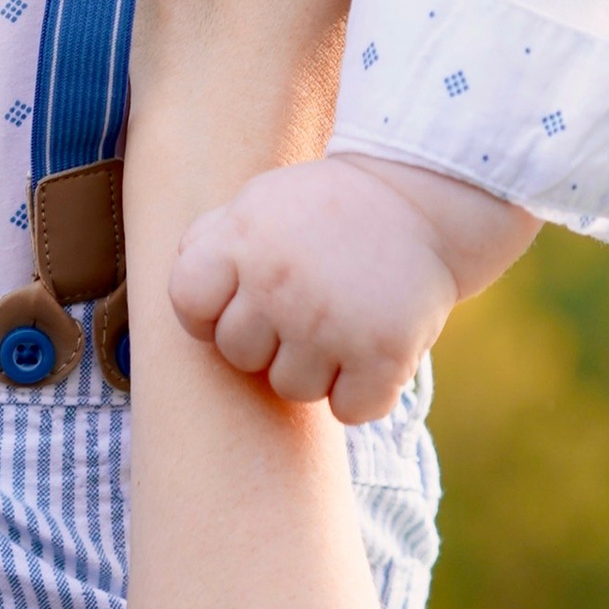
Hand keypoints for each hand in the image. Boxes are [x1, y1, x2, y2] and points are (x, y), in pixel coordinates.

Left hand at [171, 150, 535, 424]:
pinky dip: (362, 393)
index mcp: (241, 242)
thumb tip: (186, 302)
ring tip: (343, 322)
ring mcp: (331, 323)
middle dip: (268, 339)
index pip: (189, 307)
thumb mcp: (258, 204)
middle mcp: (279, 285)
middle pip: (240, 355)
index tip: (242, 300)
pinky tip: (371, 353)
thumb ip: (209, 244)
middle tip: (306, 305)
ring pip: (292, 388)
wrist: (422, 198)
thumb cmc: (327, 209)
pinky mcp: (383, 354)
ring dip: (316, 367)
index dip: (211, 313)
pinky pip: (349, 410)